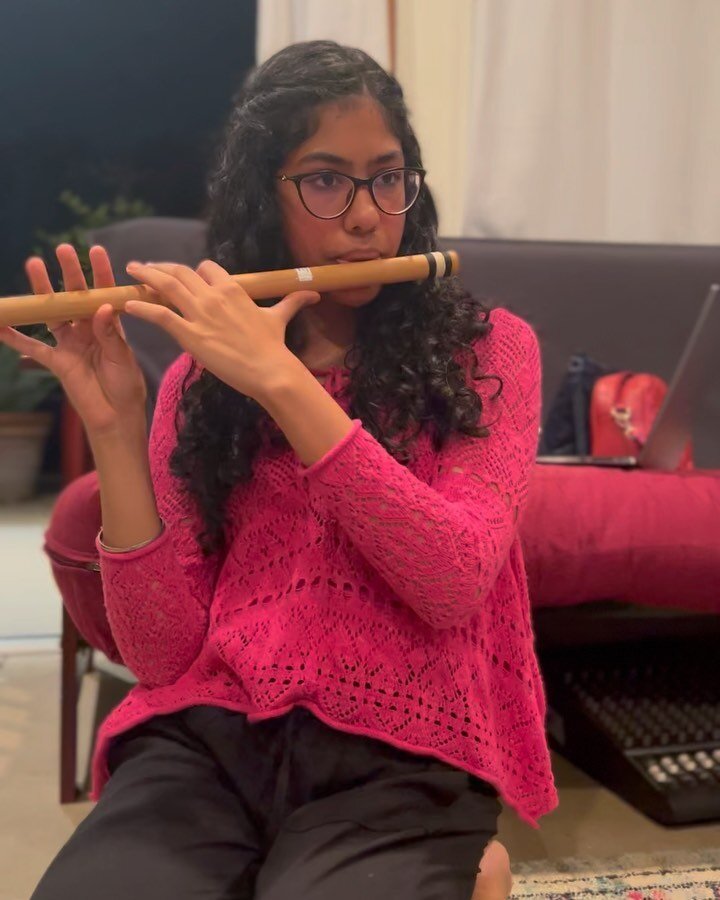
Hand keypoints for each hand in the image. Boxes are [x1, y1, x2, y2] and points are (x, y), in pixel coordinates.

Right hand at [0, 244, 147, 436]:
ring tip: (33, 264)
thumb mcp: (122, 358)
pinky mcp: (57, 362)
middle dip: (70, 273)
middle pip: (75, 297)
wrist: (116, 416)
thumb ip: (110, 334)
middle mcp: (88, 330)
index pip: (104, 294)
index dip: (101, 273)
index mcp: (109, 326)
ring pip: (52, 313)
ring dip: (43, 292)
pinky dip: (15, 338)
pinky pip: (33, 348)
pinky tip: (0, 324)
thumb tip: (102, 306)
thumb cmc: (126, 386)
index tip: (97, 250)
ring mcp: (70, 344)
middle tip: (63, 249)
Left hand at [121, 259, 319, 402]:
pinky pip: (160, 314)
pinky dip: (142, 306)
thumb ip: (292, 302)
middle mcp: (214, 295)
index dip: (193, 271)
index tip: (182, 275)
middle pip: (181, 271)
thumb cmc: (274, 346)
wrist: (270, 370)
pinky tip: (128, 304)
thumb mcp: (279, 318)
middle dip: (160, 267)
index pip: (207, 268)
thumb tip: (314, 295)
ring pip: (166, 286)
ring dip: (145, 276)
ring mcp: (200, 314)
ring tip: (130, 273)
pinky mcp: (189, 334)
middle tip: (144, 268)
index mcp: (233, 288)